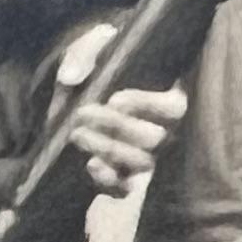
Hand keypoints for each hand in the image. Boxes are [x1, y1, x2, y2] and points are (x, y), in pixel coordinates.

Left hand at [51, 26, 187, 198]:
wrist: (66, 108)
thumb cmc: (90, 74)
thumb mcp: (86, 54)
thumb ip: (82, 53)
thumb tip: (70, 78)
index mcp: (163, 96)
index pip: (175, 107)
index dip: (148, 105)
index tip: (115, 99)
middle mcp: (160, 130)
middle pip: (154, 138)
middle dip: (117, 126)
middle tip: (83, 113)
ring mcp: (143, 158)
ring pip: (141, 162)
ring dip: (108, 148)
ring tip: (77, 133)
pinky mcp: (123, 179)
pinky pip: (125, 188)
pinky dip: (108, 179)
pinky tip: (91, 165)